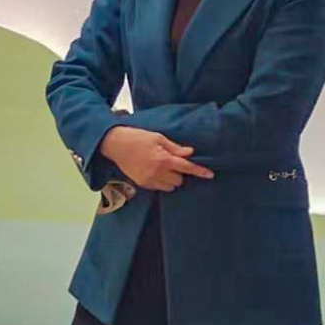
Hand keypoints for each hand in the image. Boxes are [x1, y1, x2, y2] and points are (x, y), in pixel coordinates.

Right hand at [98, 127, 213, 191]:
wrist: (114, 144)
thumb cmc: (136, 137)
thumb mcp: (157, 137)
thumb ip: (174, 147)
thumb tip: (189, 153)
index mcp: (163, 159)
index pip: (186, 168)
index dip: (199, 171)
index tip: (210, 174)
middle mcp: (157, 172)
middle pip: (179, 180)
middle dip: (179, 172)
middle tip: (172, 161)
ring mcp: (149, 180)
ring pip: (170, 186)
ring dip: (171, 179)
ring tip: (162, 167)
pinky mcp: (142, 184)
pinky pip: (159, 188)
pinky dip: (161, 181)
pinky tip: (153, 170)